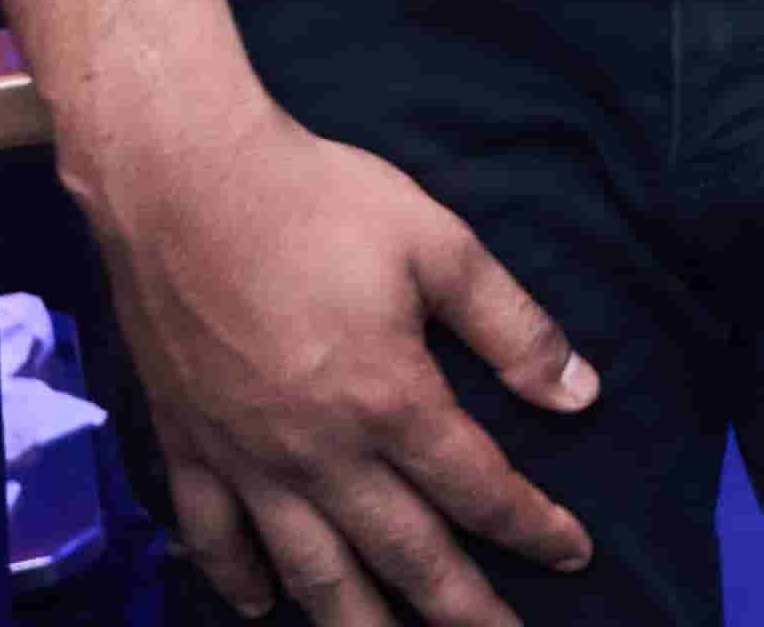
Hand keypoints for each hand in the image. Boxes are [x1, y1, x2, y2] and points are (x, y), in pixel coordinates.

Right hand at [74, 99, 599, 626]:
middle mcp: (319, 452)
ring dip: (357, 622)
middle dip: (461, 609)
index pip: (478, 489)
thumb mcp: (439, 243)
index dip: (533, 528)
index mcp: (389, 400)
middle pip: (404, 555)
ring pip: (310, 572)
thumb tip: (580, 393)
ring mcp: (246, 458)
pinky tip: (262, 609)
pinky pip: (214, 537)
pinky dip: (238, 580)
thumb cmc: (317, 201)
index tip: (574, 553)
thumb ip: (512, 326)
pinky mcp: (188, 446)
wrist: (182, 181)